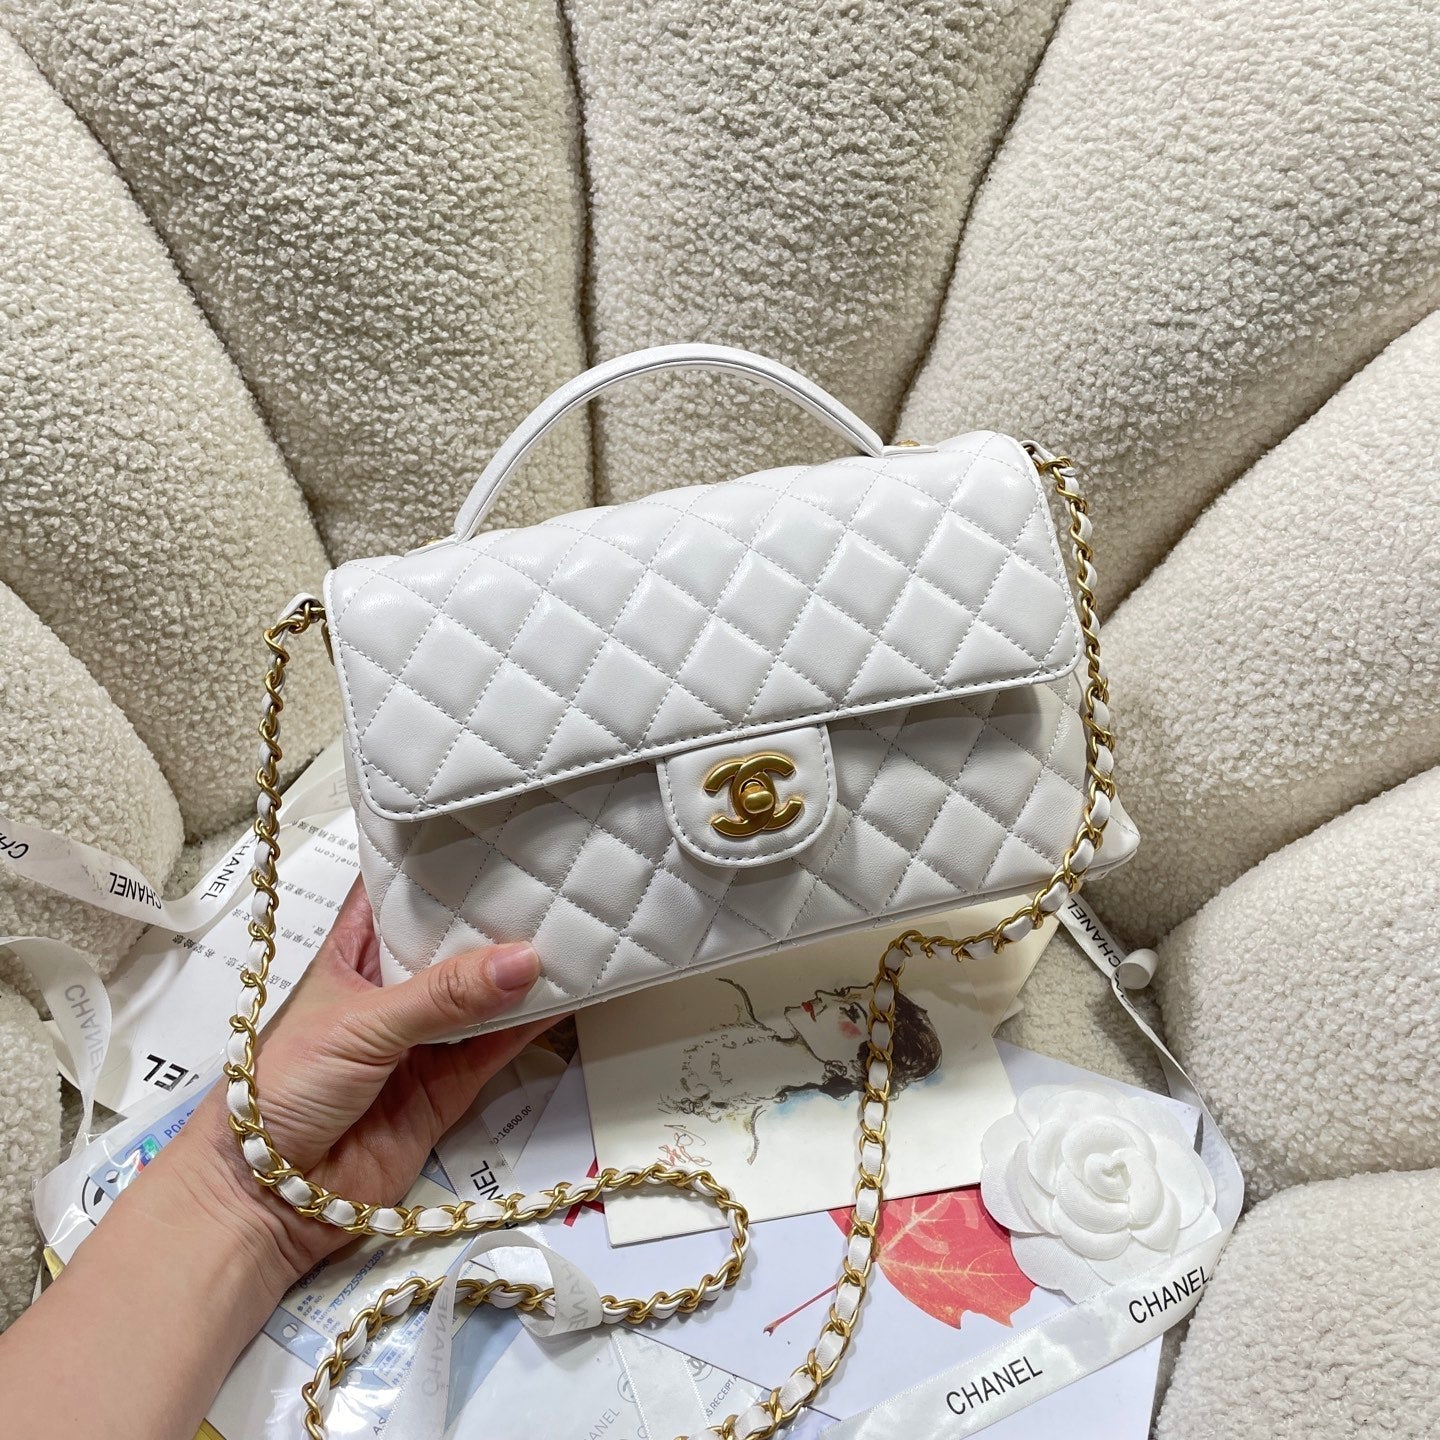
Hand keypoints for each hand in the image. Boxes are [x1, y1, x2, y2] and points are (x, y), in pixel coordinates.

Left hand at [157, 877, 552, 1291]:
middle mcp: (392, 988)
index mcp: (353, 952)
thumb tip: (526, 960)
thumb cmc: (283, 1088)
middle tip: (561, 869)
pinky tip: (573, 991)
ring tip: (582, 926)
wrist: (263, 1201)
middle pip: (454, 939)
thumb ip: (442, 995)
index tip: (498, 826)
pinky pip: (498, 1047)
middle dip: (498, 912)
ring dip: (524, 970)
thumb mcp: (359, 1024)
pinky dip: (533, 1024)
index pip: (400, 891)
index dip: (442, 860)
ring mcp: (424, 1038)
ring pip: (484, 994)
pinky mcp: (449, 1088)